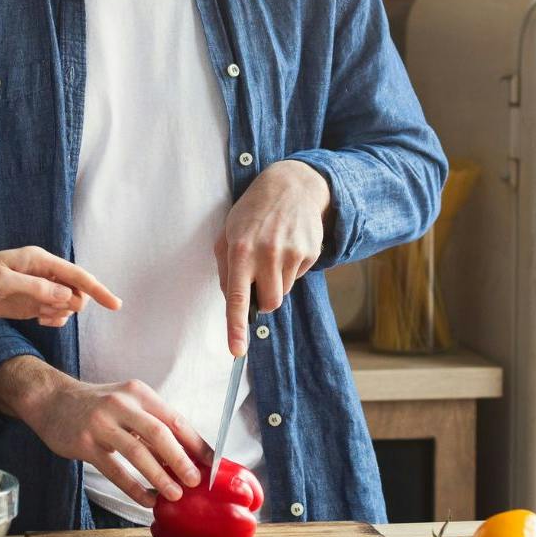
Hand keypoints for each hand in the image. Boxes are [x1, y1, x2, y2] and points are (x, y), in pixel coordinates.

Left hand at [0, 246, 120, 326]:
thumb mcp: (2, 282)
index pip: (77, 275)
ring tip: (38, 315)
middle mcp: (45, 273)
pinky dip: (53, 320)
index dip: (97, 289)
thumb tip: (66, 296)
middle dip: (70, 305)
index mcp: (40, 260)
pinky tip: (39, 320)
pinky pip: (56, 313)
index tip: (115, 305)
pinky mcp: (33, 303)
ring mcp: (40, 289)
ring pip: (68, 305)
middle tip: (46, 311)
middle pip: (77, 292)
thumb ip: (35, 289)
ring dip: (60, 314)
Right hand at [0, 357, 205, 510]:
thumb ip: (151, 423)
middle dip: (181, 460)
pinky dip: (133, 488)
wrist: (51, 400)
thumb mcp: (127, 403)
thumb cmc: (97, 406)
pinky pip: (114, 470)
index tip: (211, 464)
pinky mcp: (85, 443)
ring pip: (137, 452)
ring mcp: (101, 423)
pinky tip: (145, 500)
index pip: (175, 419)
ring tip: (174, 495)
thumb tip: (186, 455)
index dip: (196, 443)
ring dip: (159, 476)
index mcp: (139, 393)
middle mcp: (121, 403)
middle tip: (195, 481)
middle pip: (159, 433)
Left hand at [216, 160, 330, 354]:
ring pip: (283, 292)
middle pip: (269, 303)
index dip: (236, 327)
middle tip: (259, 275)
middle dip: (264, 299)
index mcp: (240, 250)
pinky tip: (287, 245)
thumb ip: (225, 269)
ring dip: (276, 281)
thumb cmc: (252, 213)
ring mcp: (291, 253)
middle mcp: (266, 253)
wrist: (291, 186)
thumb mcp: (228, 233)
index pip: (237, 298)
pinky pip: (298, 277)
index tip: (236, 351)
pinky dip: (291, 268)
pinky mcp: (310, 252)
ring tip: (272, 252)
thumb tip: (233, 302)